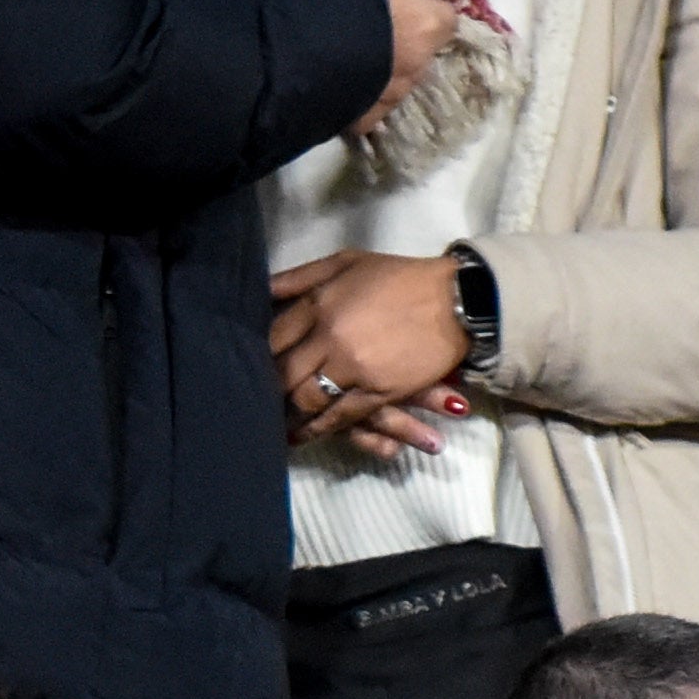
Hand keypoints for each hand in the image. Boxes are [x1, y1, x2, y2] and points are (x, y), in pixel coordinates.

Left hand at [269, 249, 474, 469]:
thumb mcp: (345, 262)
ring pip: (306, 399)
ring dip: (286, 414)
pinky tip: (302, 436)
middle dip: (266, 389)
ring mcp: (353, 367)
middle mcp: (329, 337)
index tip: (243, 366)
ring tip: (271, 424)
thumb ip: (299, 276)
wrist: (456, 301)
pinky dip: (317, 429)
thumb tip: (259, 288)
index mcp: (319, 303)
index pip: (272, 336)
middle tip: (250, 402)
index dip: (254, 355)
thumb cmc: (400, 278)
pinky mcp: (377, 391)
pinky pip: (339, 417)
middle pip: (283, 372)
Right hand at [341, 0, 453, 128]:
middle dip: (403, 44)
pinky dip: (358, 100)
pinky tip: (336, 89)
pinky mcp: (363, 120)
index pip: (445, 18)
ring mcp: (391, 97)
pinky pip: (367, 110)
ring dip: (381, 73)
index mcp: (425, 26)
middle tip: (373, 32)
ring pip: (395, 84)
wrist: (298, 50)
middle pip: (421, 54)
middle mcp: (417, 66)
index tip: (406, 3)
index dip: (427, 9)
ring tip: (349, 61)